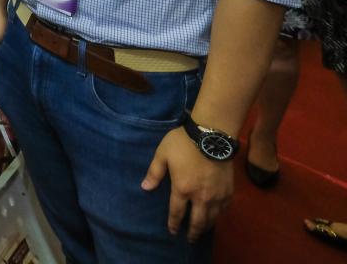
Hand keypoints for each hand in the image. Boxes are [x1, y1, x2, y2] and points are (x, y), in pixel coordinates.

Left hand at [141, 127, 233, 241]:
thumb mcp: (162, 155)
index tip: (172, 231)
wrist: (212, 135)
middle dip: (193, 232)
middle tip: (189, 239)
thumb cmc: (183, 143)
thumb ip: (154, 173)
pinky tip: (216, 215)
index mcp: (182, 189)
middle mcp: (201, 196)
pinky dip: (219, 215)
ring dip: (206, 226)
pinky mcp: (229, 190)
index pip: (177, 213)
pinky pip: (225, 208)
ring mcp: (217, 195)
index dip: (174, 224)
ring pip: (213, 218)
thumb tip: (145, 188)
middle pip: (198, 221)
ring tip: (202, 230)